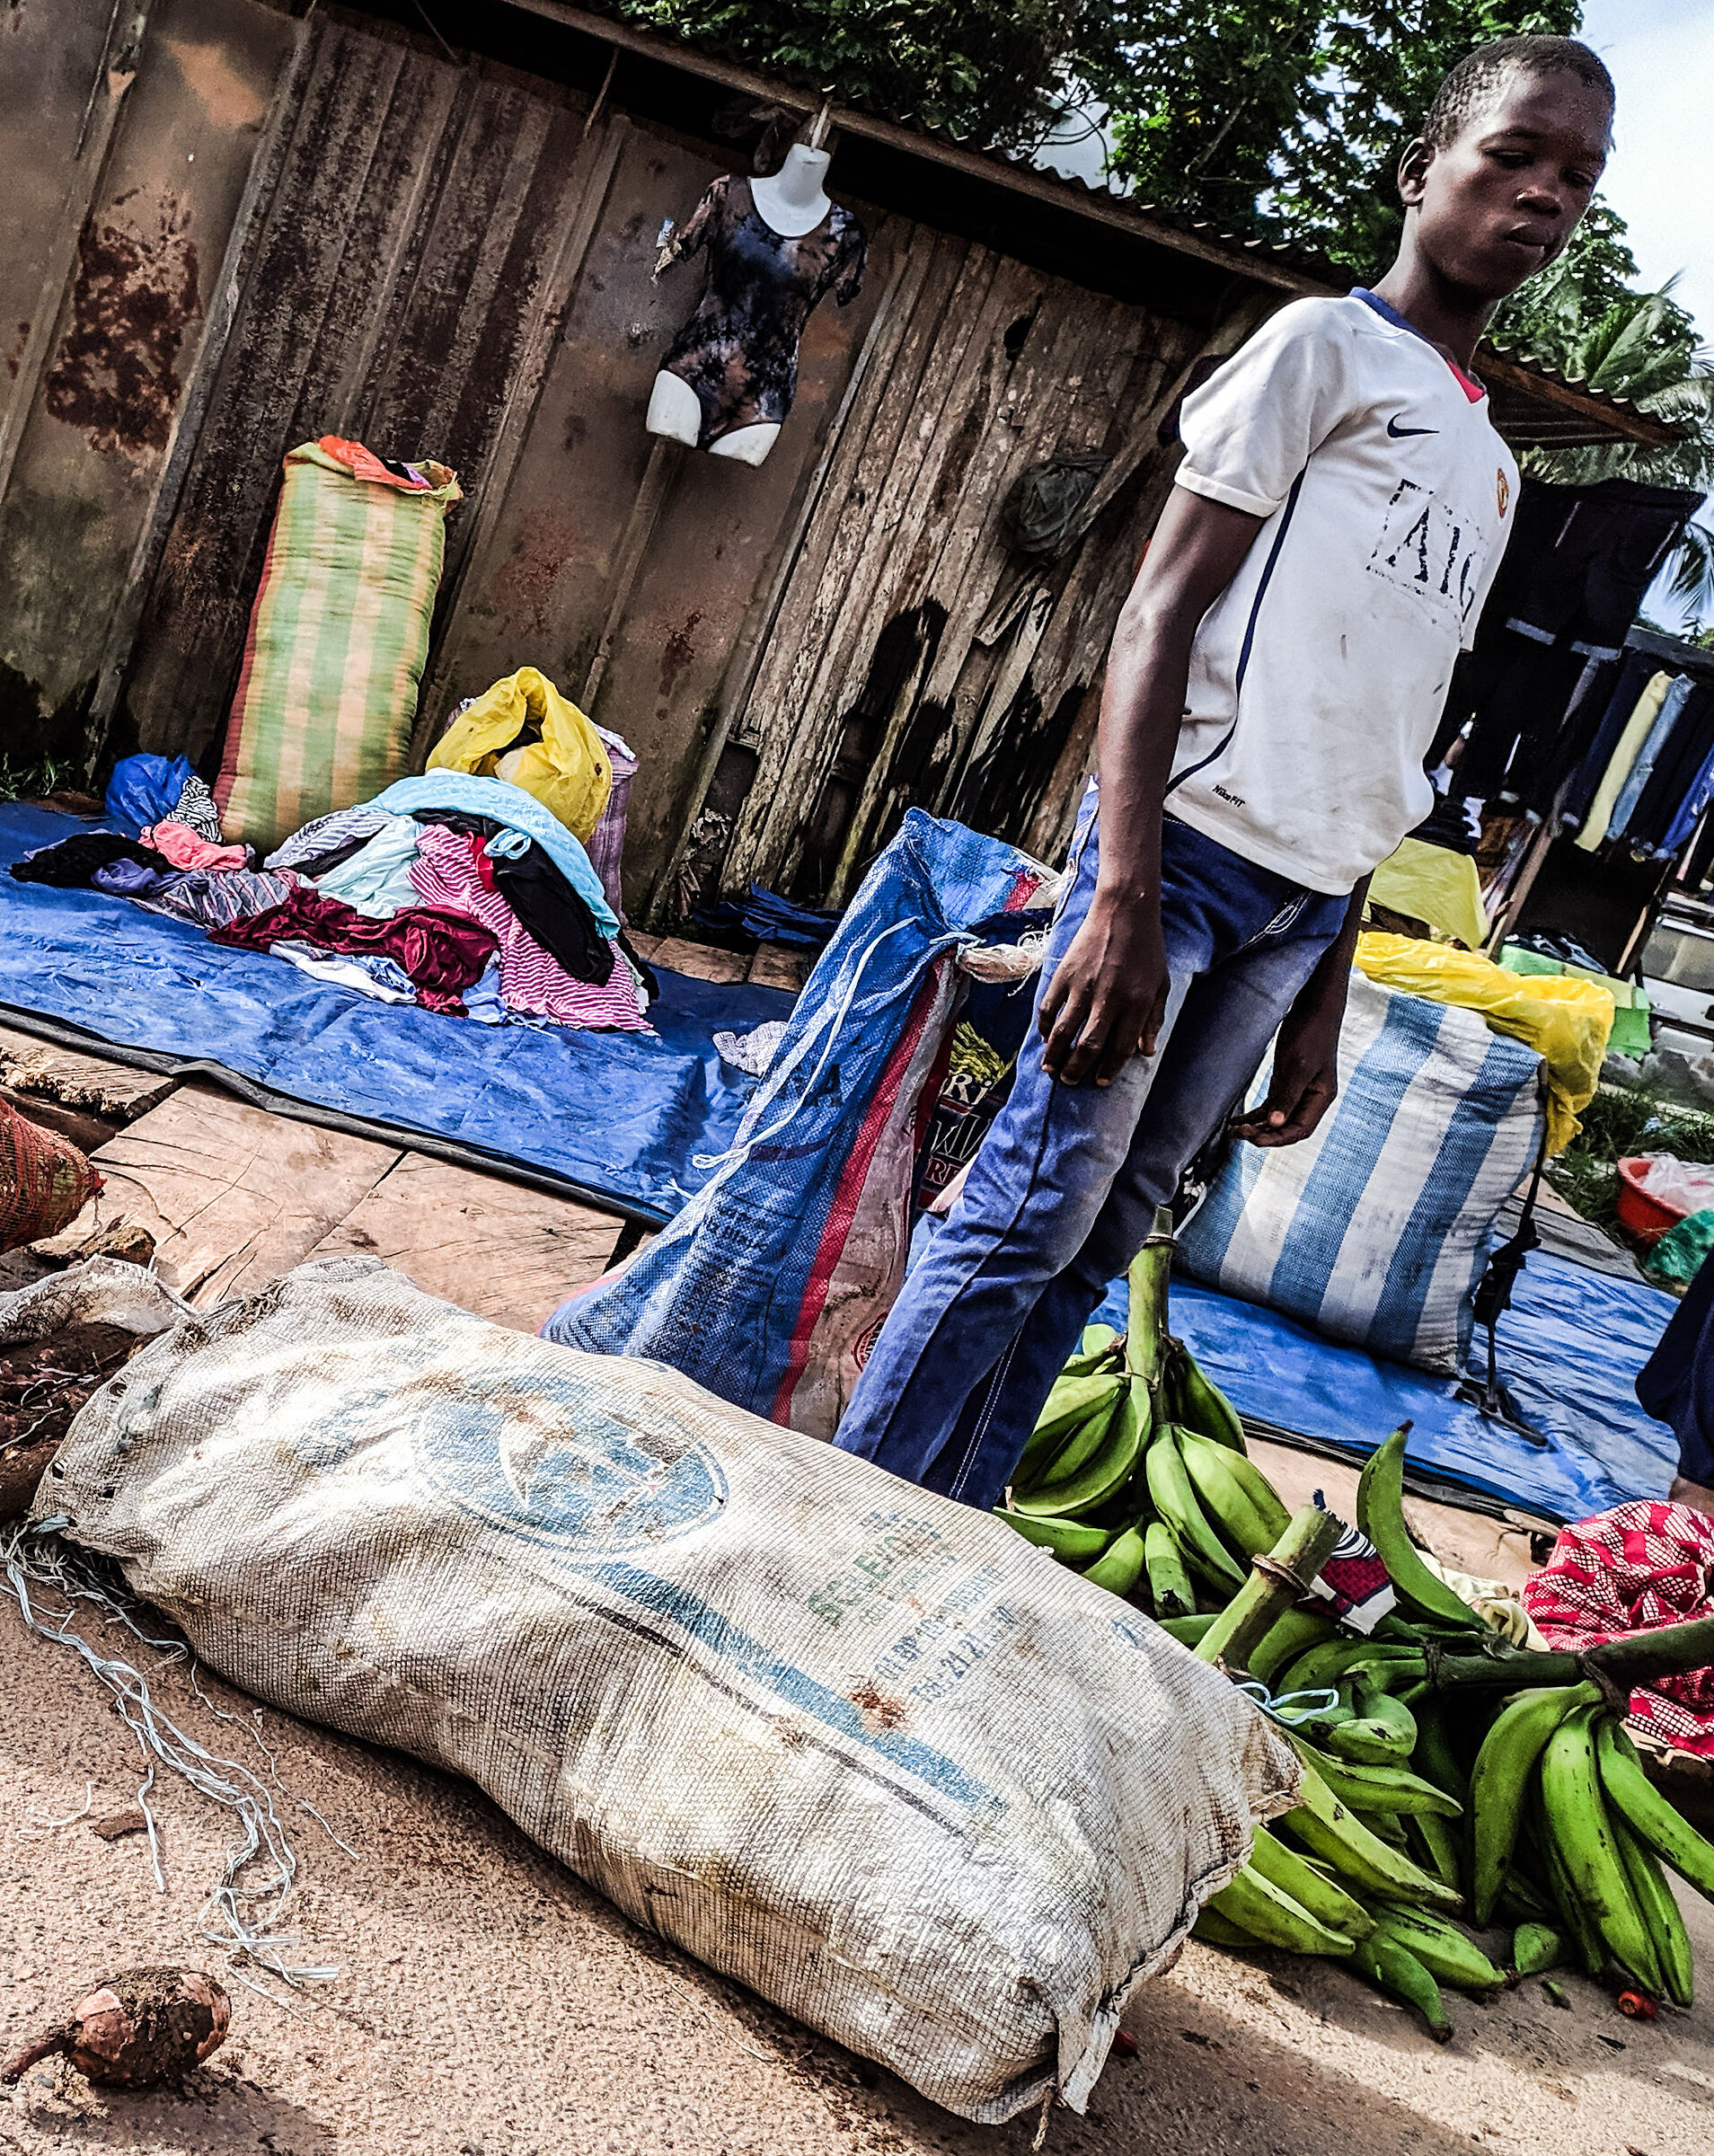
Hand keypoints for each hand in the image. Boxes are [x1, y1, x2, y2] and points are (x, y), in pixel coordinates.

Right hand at [1037, 894, 1168, 1086]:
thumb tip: (1147, 1051)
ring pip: (1062, 1032)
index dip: (1109, 1069)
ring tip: (1050, 1069)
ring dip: (1054, 1055)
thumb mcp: (1161, 985)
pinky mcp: (1064, 974)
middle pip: (1088, 1046)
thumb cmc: (1147, 949)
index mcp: (1136, 1004)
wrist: (1124, 911)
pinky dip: (1043, 1026)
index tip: (1100, 1081)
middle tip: (1069, 1081)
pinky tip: (1044, 1037)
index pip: (1120, 1048)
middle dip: (1076, 1070)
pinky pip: (1048, 1007)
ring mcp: (1083, 987)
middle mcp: (1108, 1000)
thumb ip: (1154, 1019)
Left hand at [1228, 995, 1342, 1147]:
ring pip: (1276, 1118)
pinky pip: (1271, 1105)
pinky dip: (1255, 1115)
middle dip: (1263, 1134)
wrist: (1313, 1005)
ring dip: (1256, 1127)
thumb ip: (1286, 1096)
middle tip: (1238, 1134)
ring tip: (1233, 1131)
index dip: (1277, 1138)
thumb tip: (1274, 1124)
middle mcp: (1310, 1098)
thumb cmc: (1311, 1032)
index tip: (1253, 1140)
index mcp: (1321, 1098)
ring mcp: (1298, 1090)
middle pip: (1287, 1128)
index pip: (1299, 1130)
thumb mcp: (1297, 1066)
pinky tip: (1239, 1120)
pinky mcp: (1286, 1081)